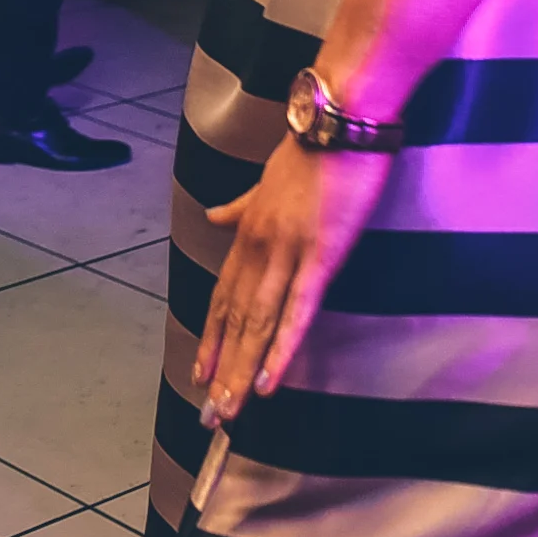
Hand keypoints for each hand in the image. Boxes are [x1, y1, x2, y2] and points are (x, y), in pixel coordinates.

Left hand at [194, 136, 392, 426]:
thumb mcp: (264, 182)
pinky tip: (271, 382)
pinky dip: (282, 349)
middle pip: (234, 320)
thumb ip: (239, 206)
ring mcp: (287, 253)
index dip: (210, 339)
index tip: (198, 376)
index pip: (222, 298)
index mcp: (247, 233)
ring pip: (257, 325)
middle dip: (221, 370)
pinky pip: (297, 311)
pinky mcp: (321, 257)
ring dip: (242, 372)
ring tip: (229, 412)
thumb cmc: (309, 150)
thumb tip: (213, 216)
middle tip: (209, 416)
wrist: (339, 120)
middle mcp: (258, 247)